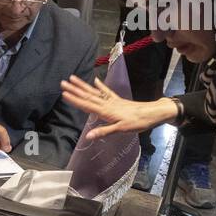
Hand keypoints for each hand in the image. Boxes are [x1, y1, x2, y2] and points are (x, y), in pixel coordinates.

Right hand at [60, 76, 177, 139]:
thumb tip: (88, 136)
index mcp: (106, 111)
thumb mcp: (120, 130)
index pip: (87, 105)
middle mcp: (106, 104)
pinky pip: (106, 92)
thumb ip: (104, 131)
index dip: (75, 100)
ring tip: (73, 78)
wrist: (152, 113)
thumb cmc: (137, 123)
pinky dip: (100, 86)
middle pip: (88, 96)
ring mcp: (112, 101)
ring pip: (94, 92)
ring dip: (83, 86)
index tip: (64, 94)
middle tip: (63, 83)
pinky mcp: (117, 100)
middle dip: (75, 89)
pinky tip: (94, 80)